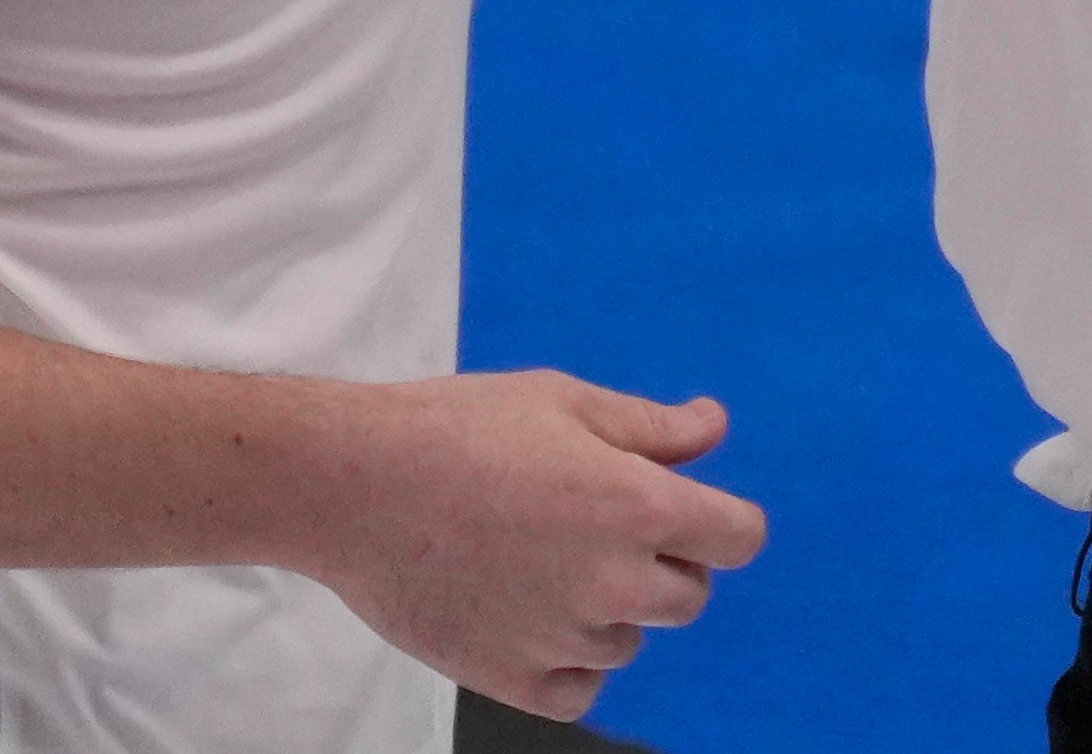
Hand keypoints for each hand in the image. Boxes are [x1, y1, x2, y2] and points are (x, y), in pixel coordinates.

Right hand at [303, 369, 766, 723]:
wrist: (352, 487)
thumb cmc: (458, 429)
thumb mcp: (565, 401)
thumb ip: (652, 426)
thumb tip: (713, 428)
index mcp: (639, 505)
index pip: (740, 537)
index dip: (723, 521)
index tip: (691, 511)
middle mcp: (613, 581)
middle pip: (689, 597)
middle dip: (665, 563)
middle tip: (599, 527)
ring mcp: (563, 638)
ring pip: (629, 641)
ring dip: (608, 610)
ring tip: (543, 560)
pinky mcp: (512, 680)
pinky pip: (579, 690)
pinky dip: (569, 663)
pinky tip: (534, 616)